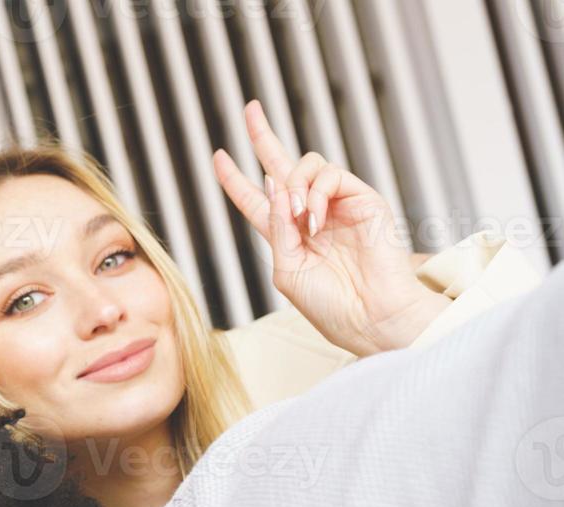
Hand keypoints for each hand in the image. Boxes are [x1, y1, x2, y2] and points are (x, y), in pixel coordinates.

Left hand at [214, 101, 449, 355]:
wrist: (370, 316)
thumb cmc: (330, 305)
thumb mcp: (287, 270)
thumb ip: (276, 229)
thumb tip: (275, 186)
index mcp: (287, 236)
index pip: (256, 199)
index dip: (235, 179)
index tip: (218, 157)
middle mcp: (309, 215)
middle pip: (281, 166)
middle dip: (262, 136)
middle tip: (249, 108)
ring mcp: (336, 205)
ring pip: (305, 166)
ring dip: (293, 187)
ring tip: (299, 219)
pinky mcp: (362, 198)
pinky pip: (329, 176)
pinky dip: (315, 195)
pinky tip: (316, 221)